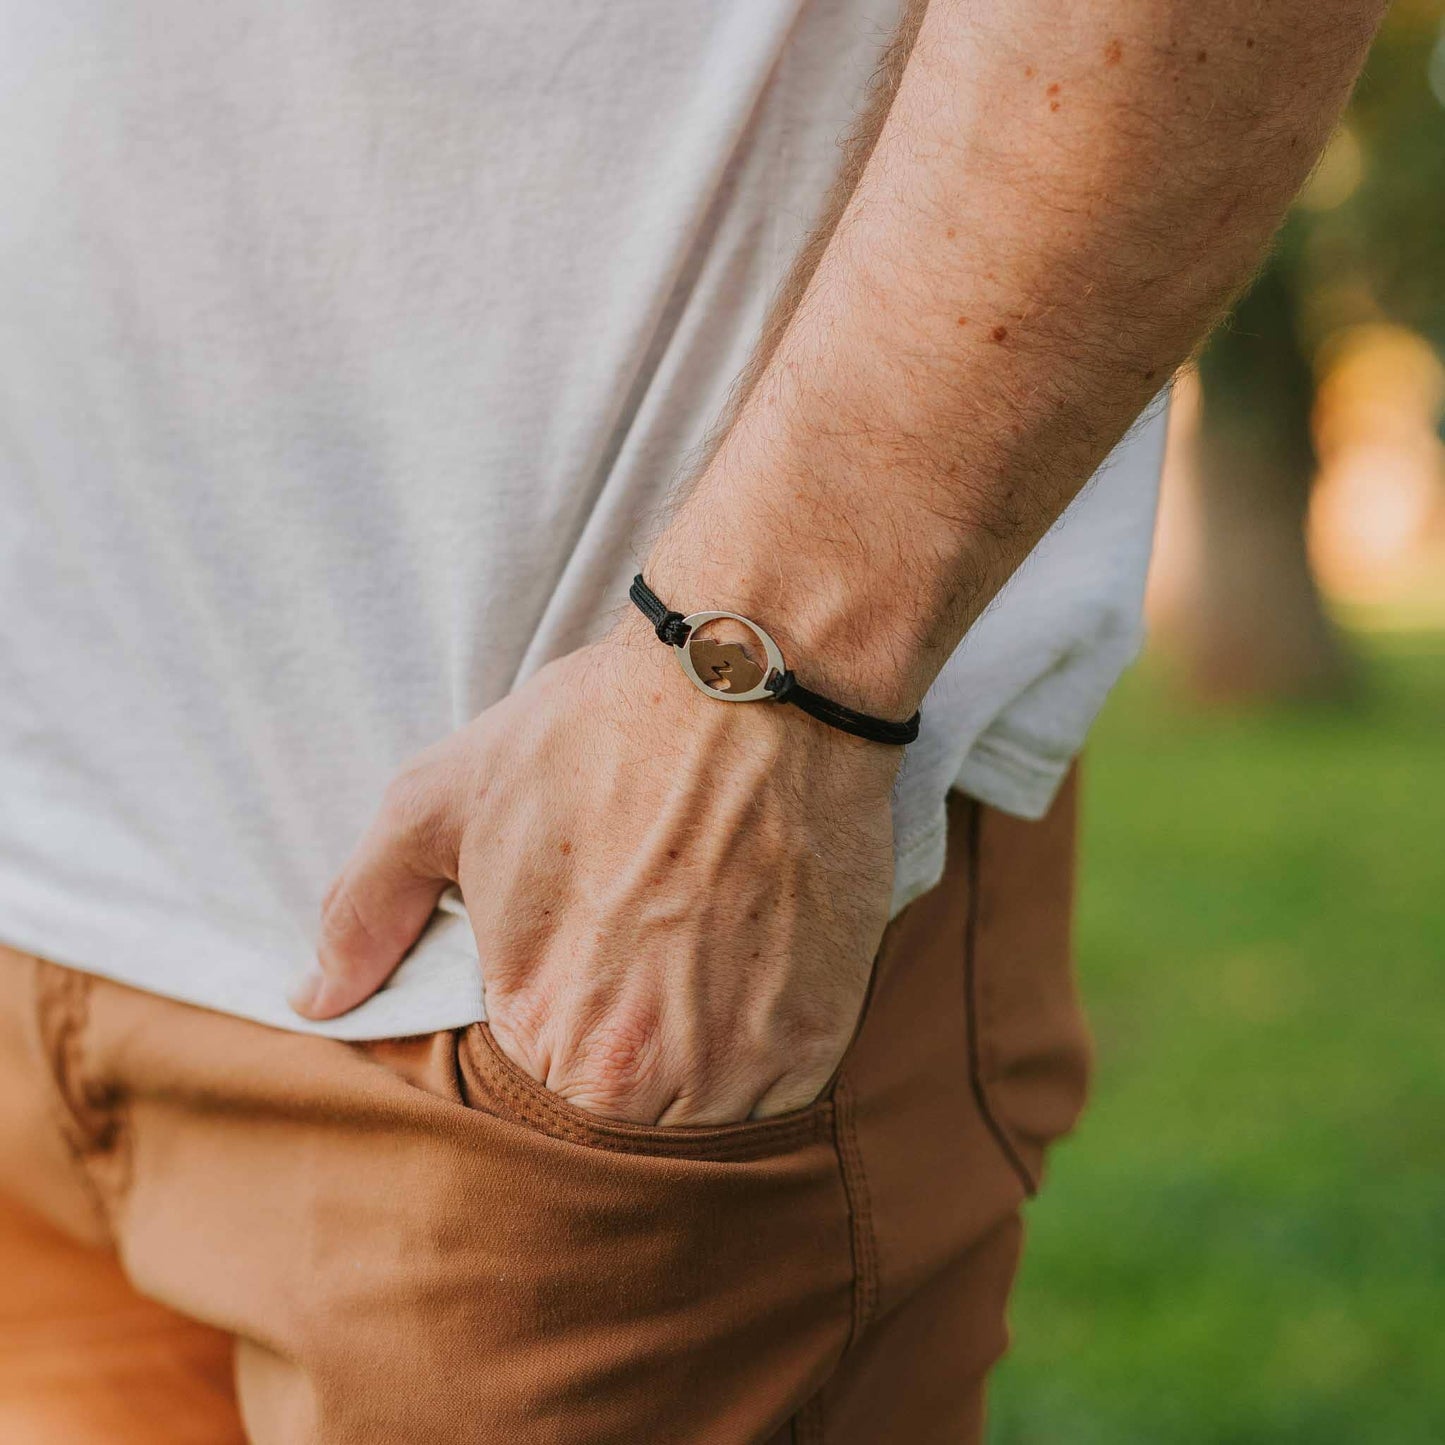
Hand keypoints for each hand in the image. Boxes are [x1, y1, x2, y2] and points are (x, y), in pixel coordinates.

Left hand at [291, 624, 899, 1123]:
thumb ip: (364, 909)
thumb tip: (312, 999)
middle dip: (605, 1081)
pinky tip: (734, 981)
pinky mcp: (823, 1033)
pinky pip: (774, 1098)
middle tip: (620, 990)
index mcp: (548, 1036)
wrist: (754, 681)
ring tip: (679, 986)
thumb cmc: (593, 735)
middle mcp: (653, 1078)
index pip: (520, 1124)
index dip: (526, 1065)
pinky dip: (749, 1059)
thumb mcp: (443, 800)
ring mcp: (751, 1063)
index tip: (551, 1002)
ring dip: (682, 1084)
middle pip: (613, 1139)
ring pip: (699, 1134)